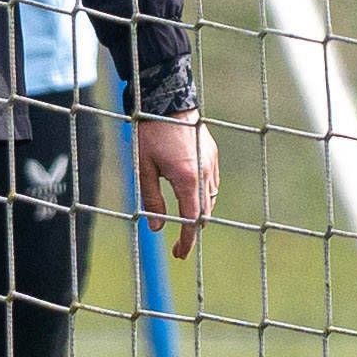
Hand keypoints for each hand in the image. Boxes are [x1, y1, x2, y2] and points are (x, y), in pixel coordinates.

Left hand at [137, 112, 217, 261]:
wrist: (167, 101)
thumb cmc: (150, 133)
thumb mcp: (143, 168)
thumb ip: (151, 199)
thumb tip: (156, 227)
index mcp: (187, 178)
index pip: (192, 218)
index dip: (186, 239)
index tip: (180, 254)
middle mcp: (205, 173)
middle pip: (204, 211)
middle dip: (192, 229)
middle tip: (178, 245)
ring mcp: (212, 164)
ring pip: (210, 198)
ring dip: (198, 212)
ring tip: (182, 221)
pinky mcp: (213, 156)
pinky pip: (211, 184)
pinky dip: (202, 196)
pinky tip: (189, 196)